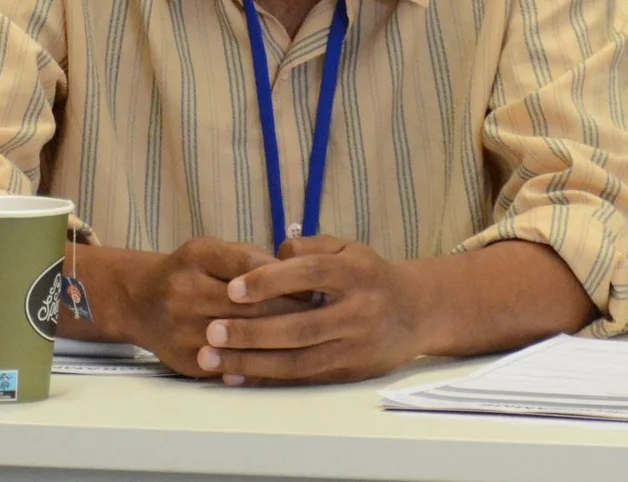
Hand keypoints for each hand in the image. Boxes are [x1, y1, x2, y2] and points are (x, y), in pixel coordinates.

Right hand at [105, 237, 310, 377]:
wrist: (139, 301)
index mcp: (196, 257)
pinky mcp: (186, 360)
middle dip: (290, 312)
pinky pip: (230, 364)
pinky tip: (283, 360)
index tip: (314, 286)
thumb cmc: (186, 271)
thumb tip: (294, 275)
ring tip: (309, 338)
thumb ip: (248, 258)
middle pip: (249, 307)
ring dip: (279, 341)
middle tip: (322, 315)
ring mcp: (183, 330)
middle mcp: (185, 293)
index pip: (251, 269)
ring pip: (242, 340)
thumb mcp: (211, 249)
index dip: (286, 279)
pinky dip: (258, 363)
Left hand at [196, 235, 425, 385]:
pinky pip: (303, 380)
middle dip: (252, 331)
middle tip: (212, 331)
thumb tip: (268, 258)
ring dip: (251, 362)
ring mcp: (355, 348)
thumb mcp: (347, 248)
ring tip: (211, 358)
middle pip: (300, 326)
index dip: (271, 281)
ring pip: (298, 360)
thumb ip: (309, 248)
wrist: (416, 312)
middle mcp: (358, 312)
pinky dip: (266, 380)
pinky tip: (235, 378)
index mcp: (357, 274)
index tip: (232, 288)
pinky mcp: (349, 373)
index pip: (311, 274)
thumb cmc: (369, 275)